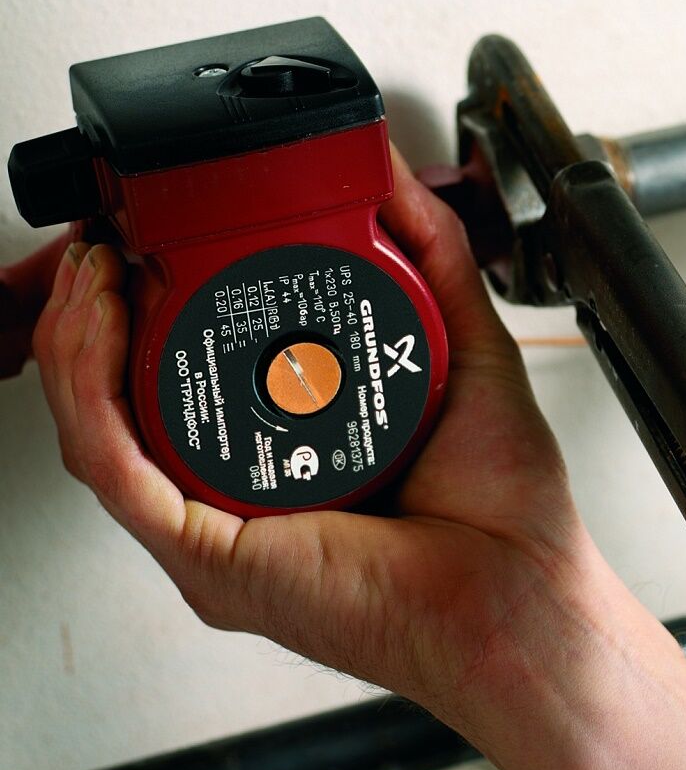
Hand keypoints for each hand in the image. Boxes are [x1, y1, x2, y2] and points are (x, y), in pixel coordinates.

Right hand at [31, 149, 601, 740]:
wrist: (524, 592)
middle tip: (106, 240)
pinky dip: (91, 393)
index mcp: (282, 456)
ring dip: (77, 340)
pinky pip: (119, 471)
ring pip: (98, 429)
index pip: (180, 375)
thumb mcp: (463, 347)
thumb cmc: (500, 508)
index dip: (142, 302)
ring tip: (96, 269)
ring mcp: (215, 530)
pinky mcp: (211, 557)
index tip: (147, 232)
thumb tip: (394, 178)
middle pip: (120, 399)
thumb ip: (434, 255)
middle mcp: (234, 496)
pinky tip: (99, 329)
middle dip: (90, 312)